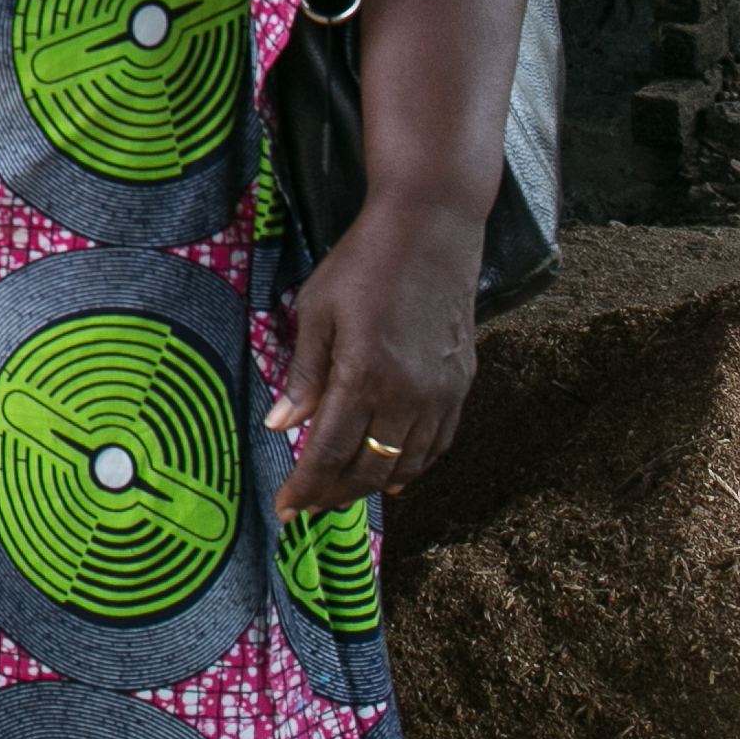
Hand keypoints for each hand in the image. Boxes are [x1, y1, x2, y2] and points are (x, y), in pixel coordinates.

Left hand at [264, 196, 482, 515]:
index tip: (285, 510)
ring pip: (407, 464)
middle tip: (309, 504)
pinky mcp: (460, 384)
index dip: (305, 488)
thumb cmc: (364, 262)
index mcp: (364, 375)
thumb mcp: (317, 310)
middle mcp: (407, 394)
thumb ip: (304, 375)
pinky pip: (438, 443)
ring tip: (342, 491)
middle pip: (369, 468)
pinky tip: (393, 473)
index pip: (329, 452)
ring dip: (373, 485)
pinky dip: (413, 466)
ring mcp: (440, 392)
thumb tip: (279, 425)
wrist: (431, 228)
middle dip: (335, 494)